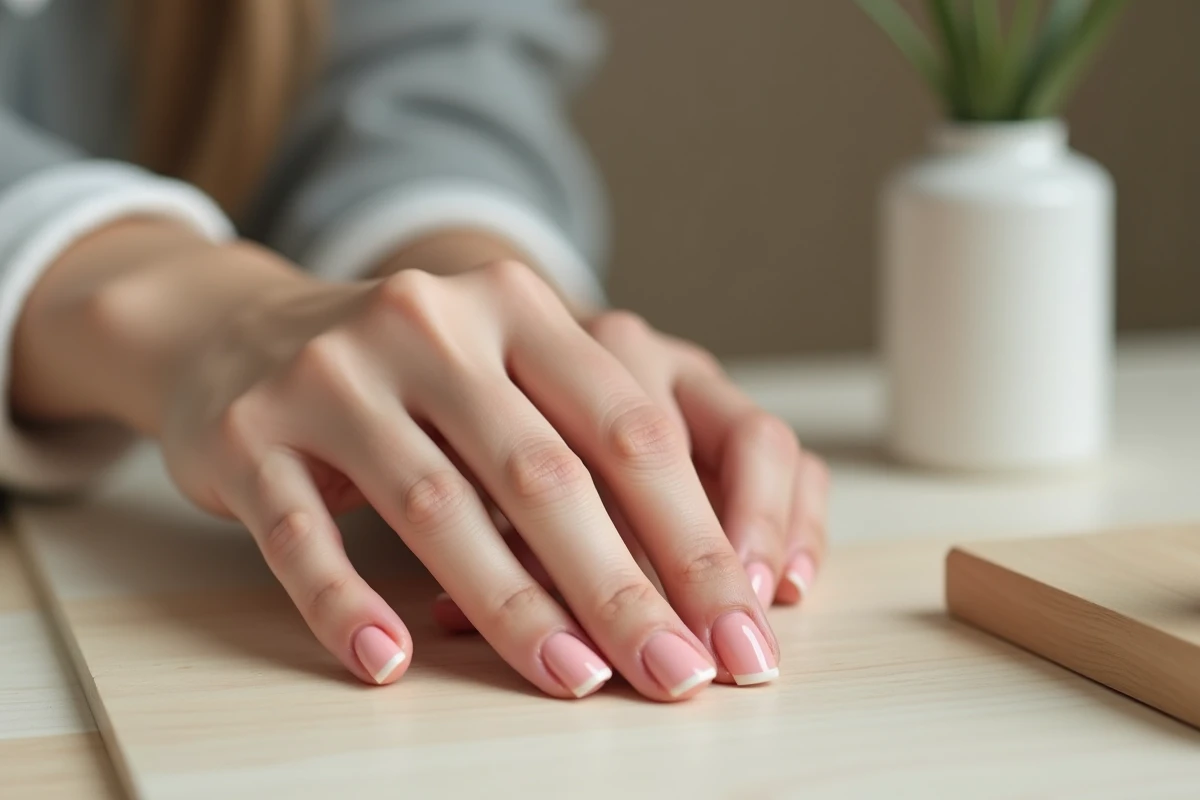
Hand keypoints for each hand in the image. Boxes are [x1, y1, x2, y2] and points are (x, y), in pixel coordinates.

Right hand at [158, 253, 776, 699]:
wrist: (241, 329)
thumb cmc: (409, 374)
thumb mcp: (503, 370)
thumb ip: (585, 448)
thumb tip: (688, 589)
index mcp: (515, 305)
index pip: (625, 426)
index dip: (690, 534)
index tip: (733, 628)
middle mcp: (428, 323)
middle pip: (543, 472)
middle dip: (622, 587)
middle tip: (677, 674)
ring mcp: (331, 374)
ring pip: (436, 506)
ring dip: (511, 607)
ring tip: (574, 680)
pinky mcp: (249, 433)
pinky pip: (301, 534)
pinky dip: (347, 603)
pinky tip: (390, 662)